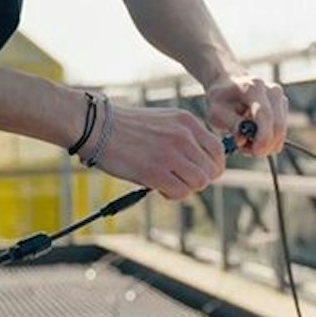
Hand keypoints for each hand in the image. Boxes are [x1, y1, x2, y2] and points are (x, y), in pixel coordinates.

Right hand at [91, 104, 225, 199]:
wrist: (97, 126)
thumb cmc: (128, 127)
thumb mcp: (165, 121)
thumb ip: (186, 138)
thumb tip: (202, 164)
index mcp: (187, 122)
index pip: (218, 150)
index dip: (212, 166)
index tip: (200, 172)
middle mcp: (183, 136)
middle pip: (211, 170)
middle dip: (199, 180)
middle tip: (180, 179)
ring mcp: (170, 154)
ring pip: (199, 183)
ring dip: (186, 188)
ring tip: (168, 183)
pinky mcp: (155, 172)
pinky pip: (180, 192)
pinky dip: (172, 195)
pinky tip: (158, 187)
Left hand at [205, 73, 287, 155]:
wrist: (228, 84)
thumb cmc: (221, 99)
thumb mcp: (217, 112)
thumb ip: (231, 125)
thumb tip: (243, 140)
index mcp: (253, 87)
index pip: (265, 115)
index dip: (263, 138)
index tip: (255, 152)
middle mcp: (272, 90)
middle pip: (278, 125)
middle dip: (265, 145)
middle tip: (246, 151)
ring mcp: (280, 98)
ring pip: (281, 132)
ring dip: (266, 144)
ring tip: (245, 142)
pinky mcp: (283, 107)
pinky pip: (281, 132)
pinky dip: (269, 140)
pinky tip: (253, 137)